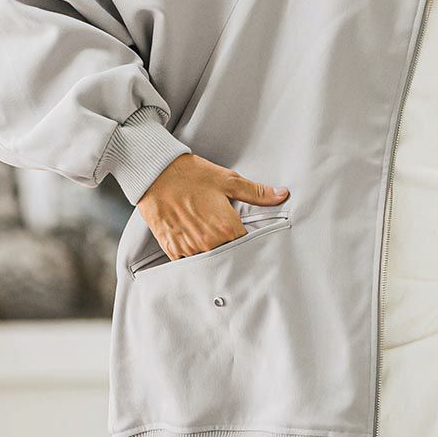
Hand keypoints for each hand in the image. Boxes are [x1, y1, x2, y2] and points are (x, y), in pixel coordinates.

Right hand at [136, 153, 289, 259]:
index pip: (246, 248)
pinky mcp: (172, 249)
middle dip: (232, 253)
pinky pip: (188, 263)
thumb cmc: (191, 175)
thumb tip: (282, 195)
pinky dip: (194, 259)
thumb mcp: (227, 180)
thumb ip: (257, 193)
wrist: (155, 173)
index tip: (250, 243)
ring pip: (209, 263)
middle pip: (228, 258)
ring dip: (213, 258)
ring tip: (213, 248)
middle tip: (231, 246)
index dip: (250, 246)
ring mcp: (189, 248)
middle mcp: (208, 242)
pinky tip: (197, 250)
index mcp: (225, 228)